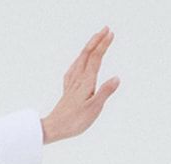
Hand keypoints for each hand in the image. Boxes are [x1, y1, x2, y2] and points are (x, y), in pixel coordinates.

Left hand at [42, 26, 119, 142]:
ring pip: (80, 59)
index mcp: (86, 82)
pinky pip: (74, 69)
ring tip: (95, 40)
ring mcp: (72, 83)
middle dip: (96, 40)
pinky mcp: (68, 89)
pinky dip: (79, 60)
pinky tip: (78, 62)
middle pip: (87, 54)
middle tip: (106, 30)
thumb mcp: (94, 108)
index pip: (96, 58)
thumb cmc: (74, 121)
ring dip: (88, 48)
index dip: (103, 45)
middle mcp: (78, 79)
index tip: (111, 34)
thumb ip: (105, 92)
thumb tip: (116, 78)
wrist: (54, 127)